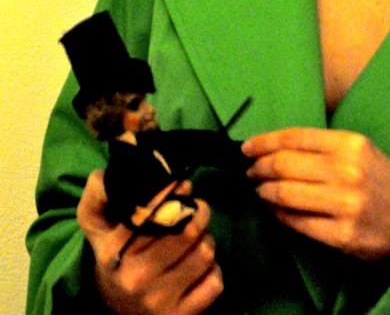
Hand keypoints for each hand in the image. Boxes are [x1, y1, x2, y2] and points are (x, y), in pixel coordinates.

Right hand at [77, 171, 222, 314]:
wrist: (114, 310)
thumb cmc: (112, 256)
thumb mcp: (94, 223)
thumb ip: (98, 192)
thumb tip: (114, 170)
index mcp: (115, 251)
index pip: (152, 213)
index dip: (174, 193)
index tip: (183, 185)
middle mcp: (136, 278)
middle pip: (187, 231)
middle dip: (198, 212)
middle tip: (198, 207)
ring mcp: (159, 301)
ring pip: (204, 253)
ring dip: (207, 238)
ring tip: (199, 236)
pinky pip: (214, 282)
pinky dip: (214, 269)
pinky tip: (201, 265)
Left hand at [242, 128, 389, 260]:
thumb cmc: (377, 179)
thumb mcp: (357, 150)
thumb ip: (320, 146)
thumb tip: (272, 147)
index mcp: (350, 144)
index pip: (294, 137)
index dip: (264, 141)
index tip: (246, 147)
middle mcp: (348, 171)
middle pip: (284, 165)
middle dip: (259, 167)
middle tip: (250, 171)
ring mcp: (346, 205)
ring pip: (285, 194)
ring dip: (264, 191)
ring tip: (259, 189)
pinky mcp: (343, 236)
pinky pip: (296, 222)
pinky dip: (278, 214)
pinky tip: (274, 209)